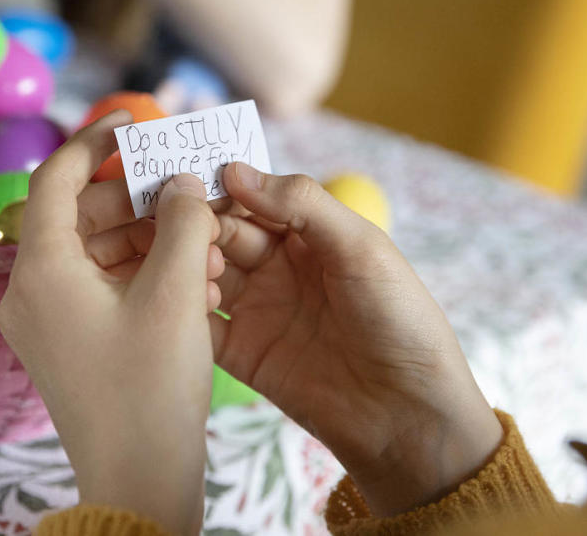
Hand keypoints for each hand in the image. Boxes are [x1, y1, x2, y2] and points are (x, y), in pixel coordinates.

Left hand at [0, 112, 223, 535]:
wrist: (137, 483)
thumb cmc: (151, 389)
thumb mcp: (174, 294)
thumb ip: (180, 222)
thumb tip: (182, 183)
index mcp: (40, 270)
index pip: (56, 179)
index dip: (93, 141)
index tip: (132, 120)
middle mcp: (30, 291)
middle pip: (81, 216)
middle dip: (138, 200)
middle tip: (189, 191)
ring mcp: (46, 321)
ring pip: (96, 252)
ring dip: (148, 238)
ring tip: (202, 241)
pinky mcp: (68, 343)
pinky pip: (101, 286)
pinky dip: (141, 272)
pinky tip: (192, 277)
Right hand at [211, 163, 503, 515]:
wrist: (407, 415)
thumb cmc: (400, 321)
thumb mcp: (360, 247)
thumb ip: (301, 203)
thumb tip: (234, 170)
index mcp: (310, 234)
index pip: (253, 198)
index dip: (222, 188)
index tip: (189, 181)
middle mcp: (278, 267)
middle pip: (222, 232)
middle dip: (199, 224)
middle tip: (178, 225)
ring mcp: (257, 309)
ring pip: (205, 273)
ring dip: (190, 263)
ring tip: (191, 265)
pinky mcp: (241, 354)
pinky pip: (200, 324)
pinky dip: (184, 308)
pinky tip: (182, 299)